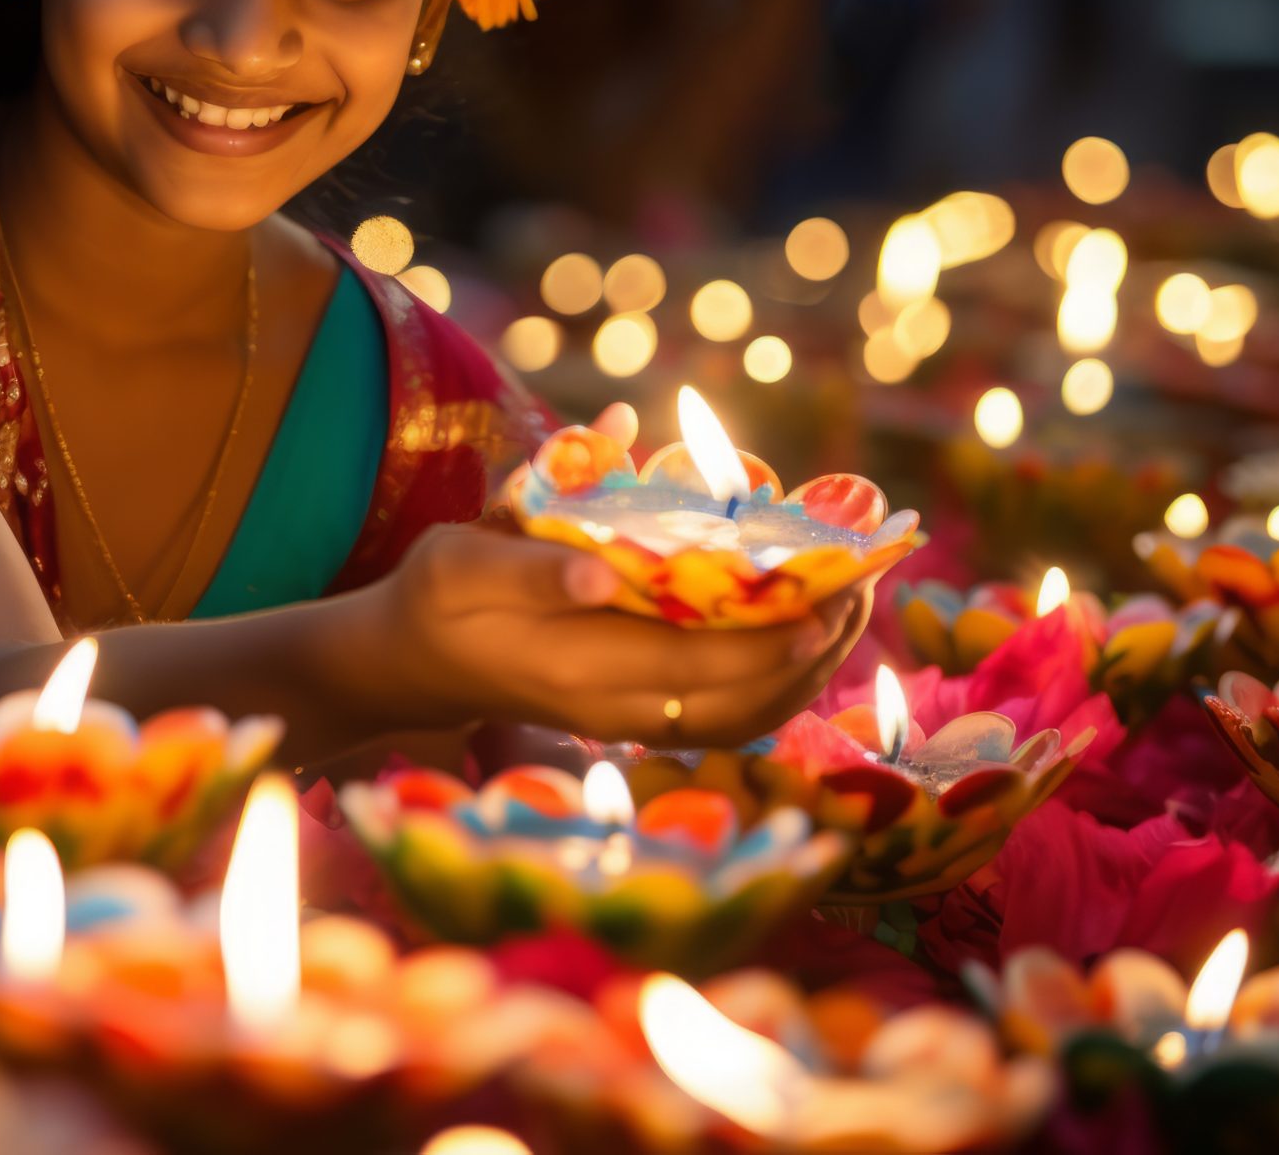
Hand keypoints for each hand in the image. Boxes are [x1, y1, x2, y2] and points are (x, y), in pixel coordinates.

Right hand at [340, 524, 870, 748]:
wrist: (415, 661)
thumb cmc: (440, 593)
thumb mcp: (463, 558)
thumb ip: (530, 559)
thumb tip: (602, 564)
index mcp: (576, 665)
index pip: (695, 664)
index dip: (769, 638)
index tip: (826, 597)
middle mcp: (613, 707)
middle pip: (739, 700)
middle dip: (812, 650)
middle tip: (863, 586)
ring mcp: (628, 720)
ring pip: (744, 716)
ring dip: (808, 670)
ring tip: (852, 607)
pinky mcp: (636, 717)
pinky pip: (728, 716)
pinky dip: (779, 683)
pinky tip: (808, 636)